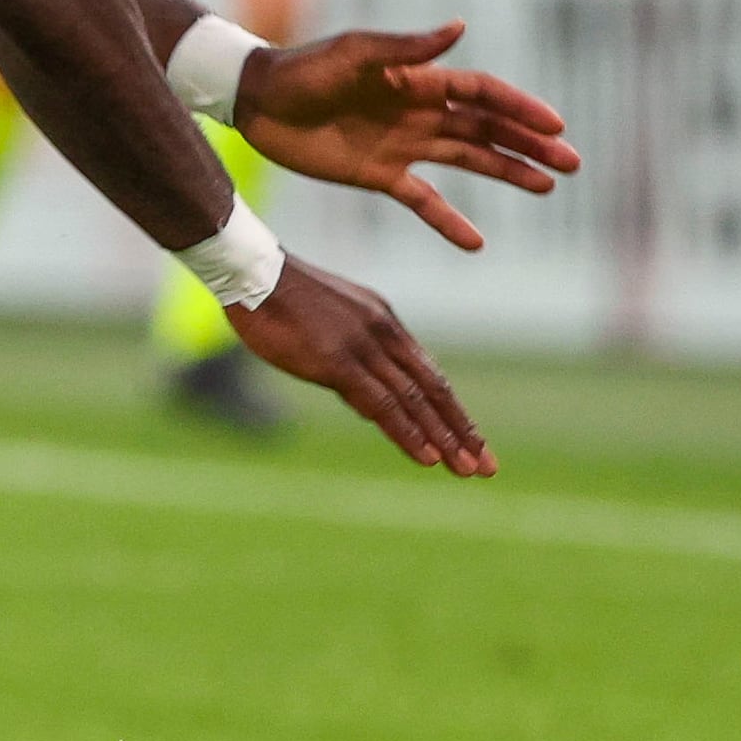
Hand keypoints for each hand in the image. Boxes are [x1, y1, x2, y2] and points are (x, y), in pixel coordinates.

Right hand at [228, 257, 492, 475]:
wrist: (253, 271)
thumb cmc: (280, 298)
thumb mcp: (330, 327)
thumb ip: (355, 365)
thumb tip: (372, 406)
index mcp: (383, 322)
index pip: (428, 374)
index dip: (452, 410)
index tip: (471, 439)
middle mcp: (383, 333)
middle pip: (433, 389)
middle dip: (462, 430)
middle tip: (487, 466)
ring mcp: (363, 347)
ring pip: (415, 400)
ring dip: (444, 438)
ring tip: (468, 469)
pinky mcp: (338, 362)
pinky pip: (383, 404)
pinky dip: (409, 432)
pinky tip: (428, 455)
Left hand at [232, 20, 576, 251]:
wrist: (257, 102)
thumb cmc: (302, 69)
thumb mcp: (355, 54)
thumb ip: (407, 47)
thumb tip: (461, 27)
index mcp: (417, 79)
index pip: (481, 94)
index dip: (520, 108)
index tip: (556, 127)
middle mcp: (418, 112)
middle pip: (486, 128)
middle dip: (528, 144)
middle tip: (571, 165)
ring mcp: (402, 145)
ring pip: (467, 159)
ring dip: (506, 172)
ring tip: (546, 187)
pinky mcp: (379, 175)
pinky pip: (424, 201)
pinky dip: (449, 220)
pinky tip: (476, 242)